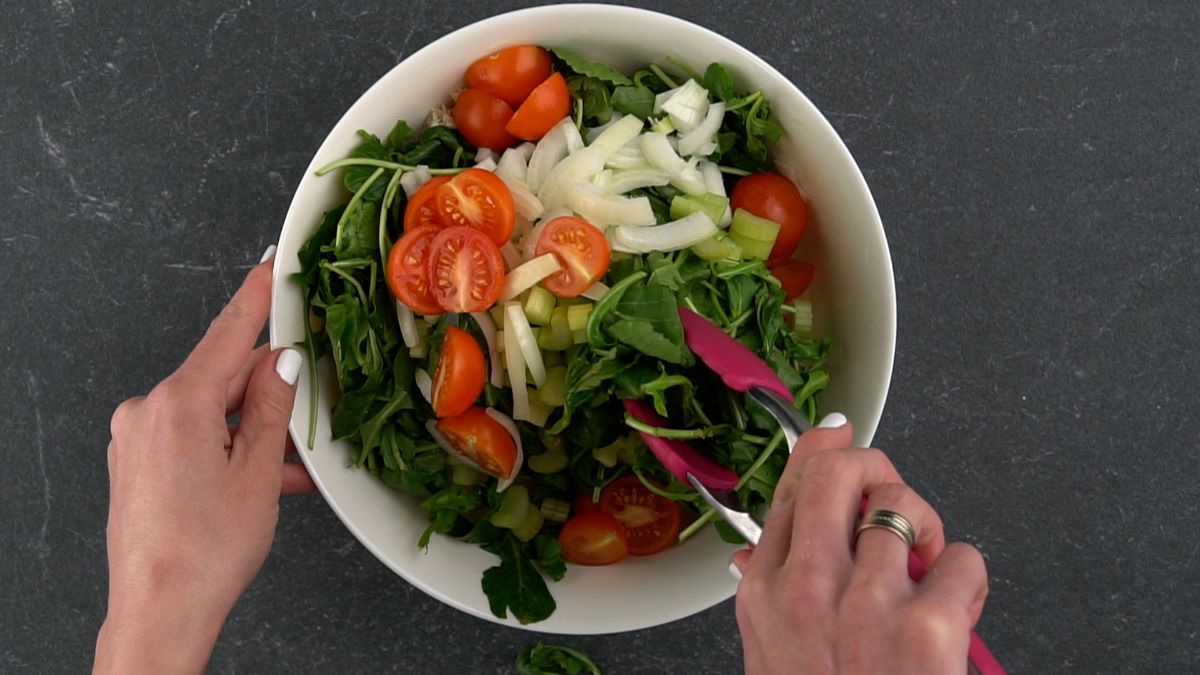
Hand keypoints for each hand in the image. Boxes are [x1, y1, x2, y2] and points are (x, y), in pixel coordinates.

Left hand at [94, 250, 315, 673]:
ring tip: (292, 466)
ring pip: (211, 413)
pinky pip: (192, 438)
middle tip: (311, 409)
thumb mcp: (259, 472)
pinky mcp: (135, 464)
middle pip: (222, 378)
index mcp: (178, 404)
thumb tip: (283, 363)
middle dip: (268, 392)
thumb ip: (274, 407)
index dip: (256, 296)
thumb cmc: (205, 551)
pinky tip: (263, 479)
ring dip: (253, 431)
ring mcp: (136, 439)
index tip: (272, 265)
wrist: (159, 611)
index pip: (227, 333)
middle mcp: (148, 412)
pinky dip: (229, 450)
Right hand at [730, 414, 987, 674]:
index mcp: (767, 595)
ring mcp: (867, 604)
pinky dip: (969, 579)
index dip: (821, 452)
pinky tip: (955, 611)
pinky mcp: (927, 626)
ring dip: (929, 533)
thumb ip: (766, 596)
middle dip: (877, 467)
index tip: (837, 433)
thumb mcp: (771, 658)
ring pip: (904, 506)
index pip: (790, 490)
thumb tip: (751, 550)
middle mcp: (809, 590)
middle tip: (892, 499)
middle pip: (841, 471)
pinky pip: (962, 557)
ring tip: (926, 575)